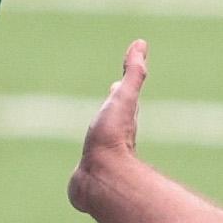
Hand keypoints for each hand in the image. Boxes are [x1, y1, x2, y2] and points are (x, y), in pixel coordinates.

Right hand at [67, 39, 148, 212]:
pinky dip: (85, 163)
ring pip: (99, 142)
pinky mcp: (86, 176)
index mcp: (123, 120)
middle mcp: (114, 139)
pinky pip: (85, 167)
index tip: (119, 82)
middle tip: (112, 96)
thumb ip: (134, 73)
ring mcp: (100, 158)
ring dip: (98, 136)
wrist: (101, 179)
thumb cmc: (113, 136)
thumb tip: (141, 44)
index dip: (122, 89)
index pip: (124, 99)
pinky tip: (81, 175)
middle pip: (114, 118)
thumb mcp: (123, 98)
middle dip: (113, 107)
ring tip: (95, 135)